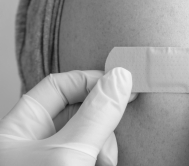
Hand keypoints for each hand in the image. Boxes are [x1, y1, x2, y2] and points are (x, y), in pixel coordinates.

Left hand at [0, 68, 133, 165]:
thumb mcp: (68, 153)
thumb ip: (95, 115)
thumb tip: (120, 78)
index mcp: (19, 128)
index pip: (57, 86)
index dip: (90, 80)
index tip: (122, 84)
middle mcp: (34, 142)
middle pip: (77, 110)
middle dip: (101, 119)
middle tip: (115, 130)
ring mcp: (52, 158)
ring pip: (90, 135)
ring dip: (105, 144)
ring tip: (105, 162)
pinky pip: (93, 152)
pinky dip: (104, 157)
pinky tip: (105, 164)